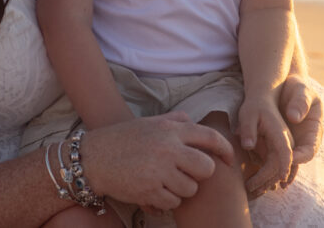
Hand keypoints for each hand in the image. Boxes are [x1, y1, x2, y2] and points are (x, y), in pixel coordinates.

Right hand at [79, 111, 234, 211]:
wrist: (93, 158)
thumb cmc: (122, 139)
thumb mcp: (149, 123)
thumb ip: (174, 120)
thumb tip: (192, 120)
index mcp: (171, 129)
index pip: (210, 138)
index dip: (226, 150)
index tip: (229, 161)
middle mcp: (168, 148)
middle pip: (206, 169)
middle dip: (199, 175)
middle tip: (185, 174)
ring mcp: (160, 170)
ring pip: (190, 189)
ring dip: (180, 190)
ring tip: (162, 181)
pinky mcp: (150, 190)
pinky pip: (173, 203)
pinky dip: (165, 201)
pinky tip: (152, 191)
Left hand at [238, 94, 293, 194]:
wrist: (266, 96)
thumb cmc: (256, 103)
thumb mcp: (249, 111)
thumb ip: (249, 127)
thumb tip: (248, 146)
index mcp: (283, 133)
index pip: (287, 154)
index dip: (282, 168)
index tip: (274, 182)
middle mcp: (287, 142)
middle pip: (284, 167)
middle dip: (269, 180)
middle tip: (250, 189)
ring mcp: (284, 147)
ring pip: (281, 169)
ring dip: (268, 181)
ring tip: (252, 191)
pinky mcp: (277, 149)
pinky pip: (276, 166)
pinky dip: (268, 176)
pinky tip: (257, 185)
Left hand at [244, 74, 323, 198]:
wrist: (287, 86)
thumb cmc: (297, 87)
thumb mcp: (301, 91)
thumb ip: (300, 102)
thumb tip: (294, 117)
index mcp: (314, 131)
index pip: (309, 150)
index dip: (299, 158)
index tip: (288, 162)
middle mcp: (304, 142)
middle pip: (296, 164)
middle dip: (285, 175)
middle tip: (272, 183)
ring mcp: (292, 144)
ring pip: (284, 164)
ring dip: (273, 176)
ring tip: (260, 186)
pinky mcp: (279, 143)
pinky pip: (273, 158)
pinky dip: (266, 168)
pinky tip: (254, 175)